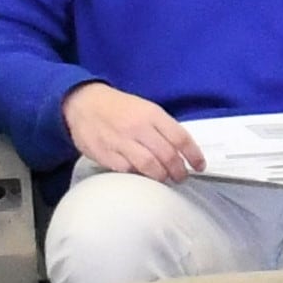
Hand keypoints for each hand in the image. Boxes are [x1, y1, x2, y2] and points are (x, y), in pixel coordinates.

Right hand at [62, 81, 201, 181]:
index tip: (199, 166)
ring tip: (164, 179)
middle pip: (167, 156)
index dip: (193, 155)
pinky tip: (142, 177)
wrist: (83, 103)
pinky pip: (127, 171)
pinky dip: (138, 177)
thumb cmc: (119, 108)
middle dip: (179, 171)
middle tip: (181, 177)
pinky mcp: (106, 154)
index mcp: (152, 114)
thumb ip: (162, 128)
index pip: (180, 137)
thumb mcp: (145, 109)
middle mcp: (138, 128)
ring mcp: (121, 142)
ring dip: (161, 177)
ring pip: (149, 166)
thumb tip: (182, 150)